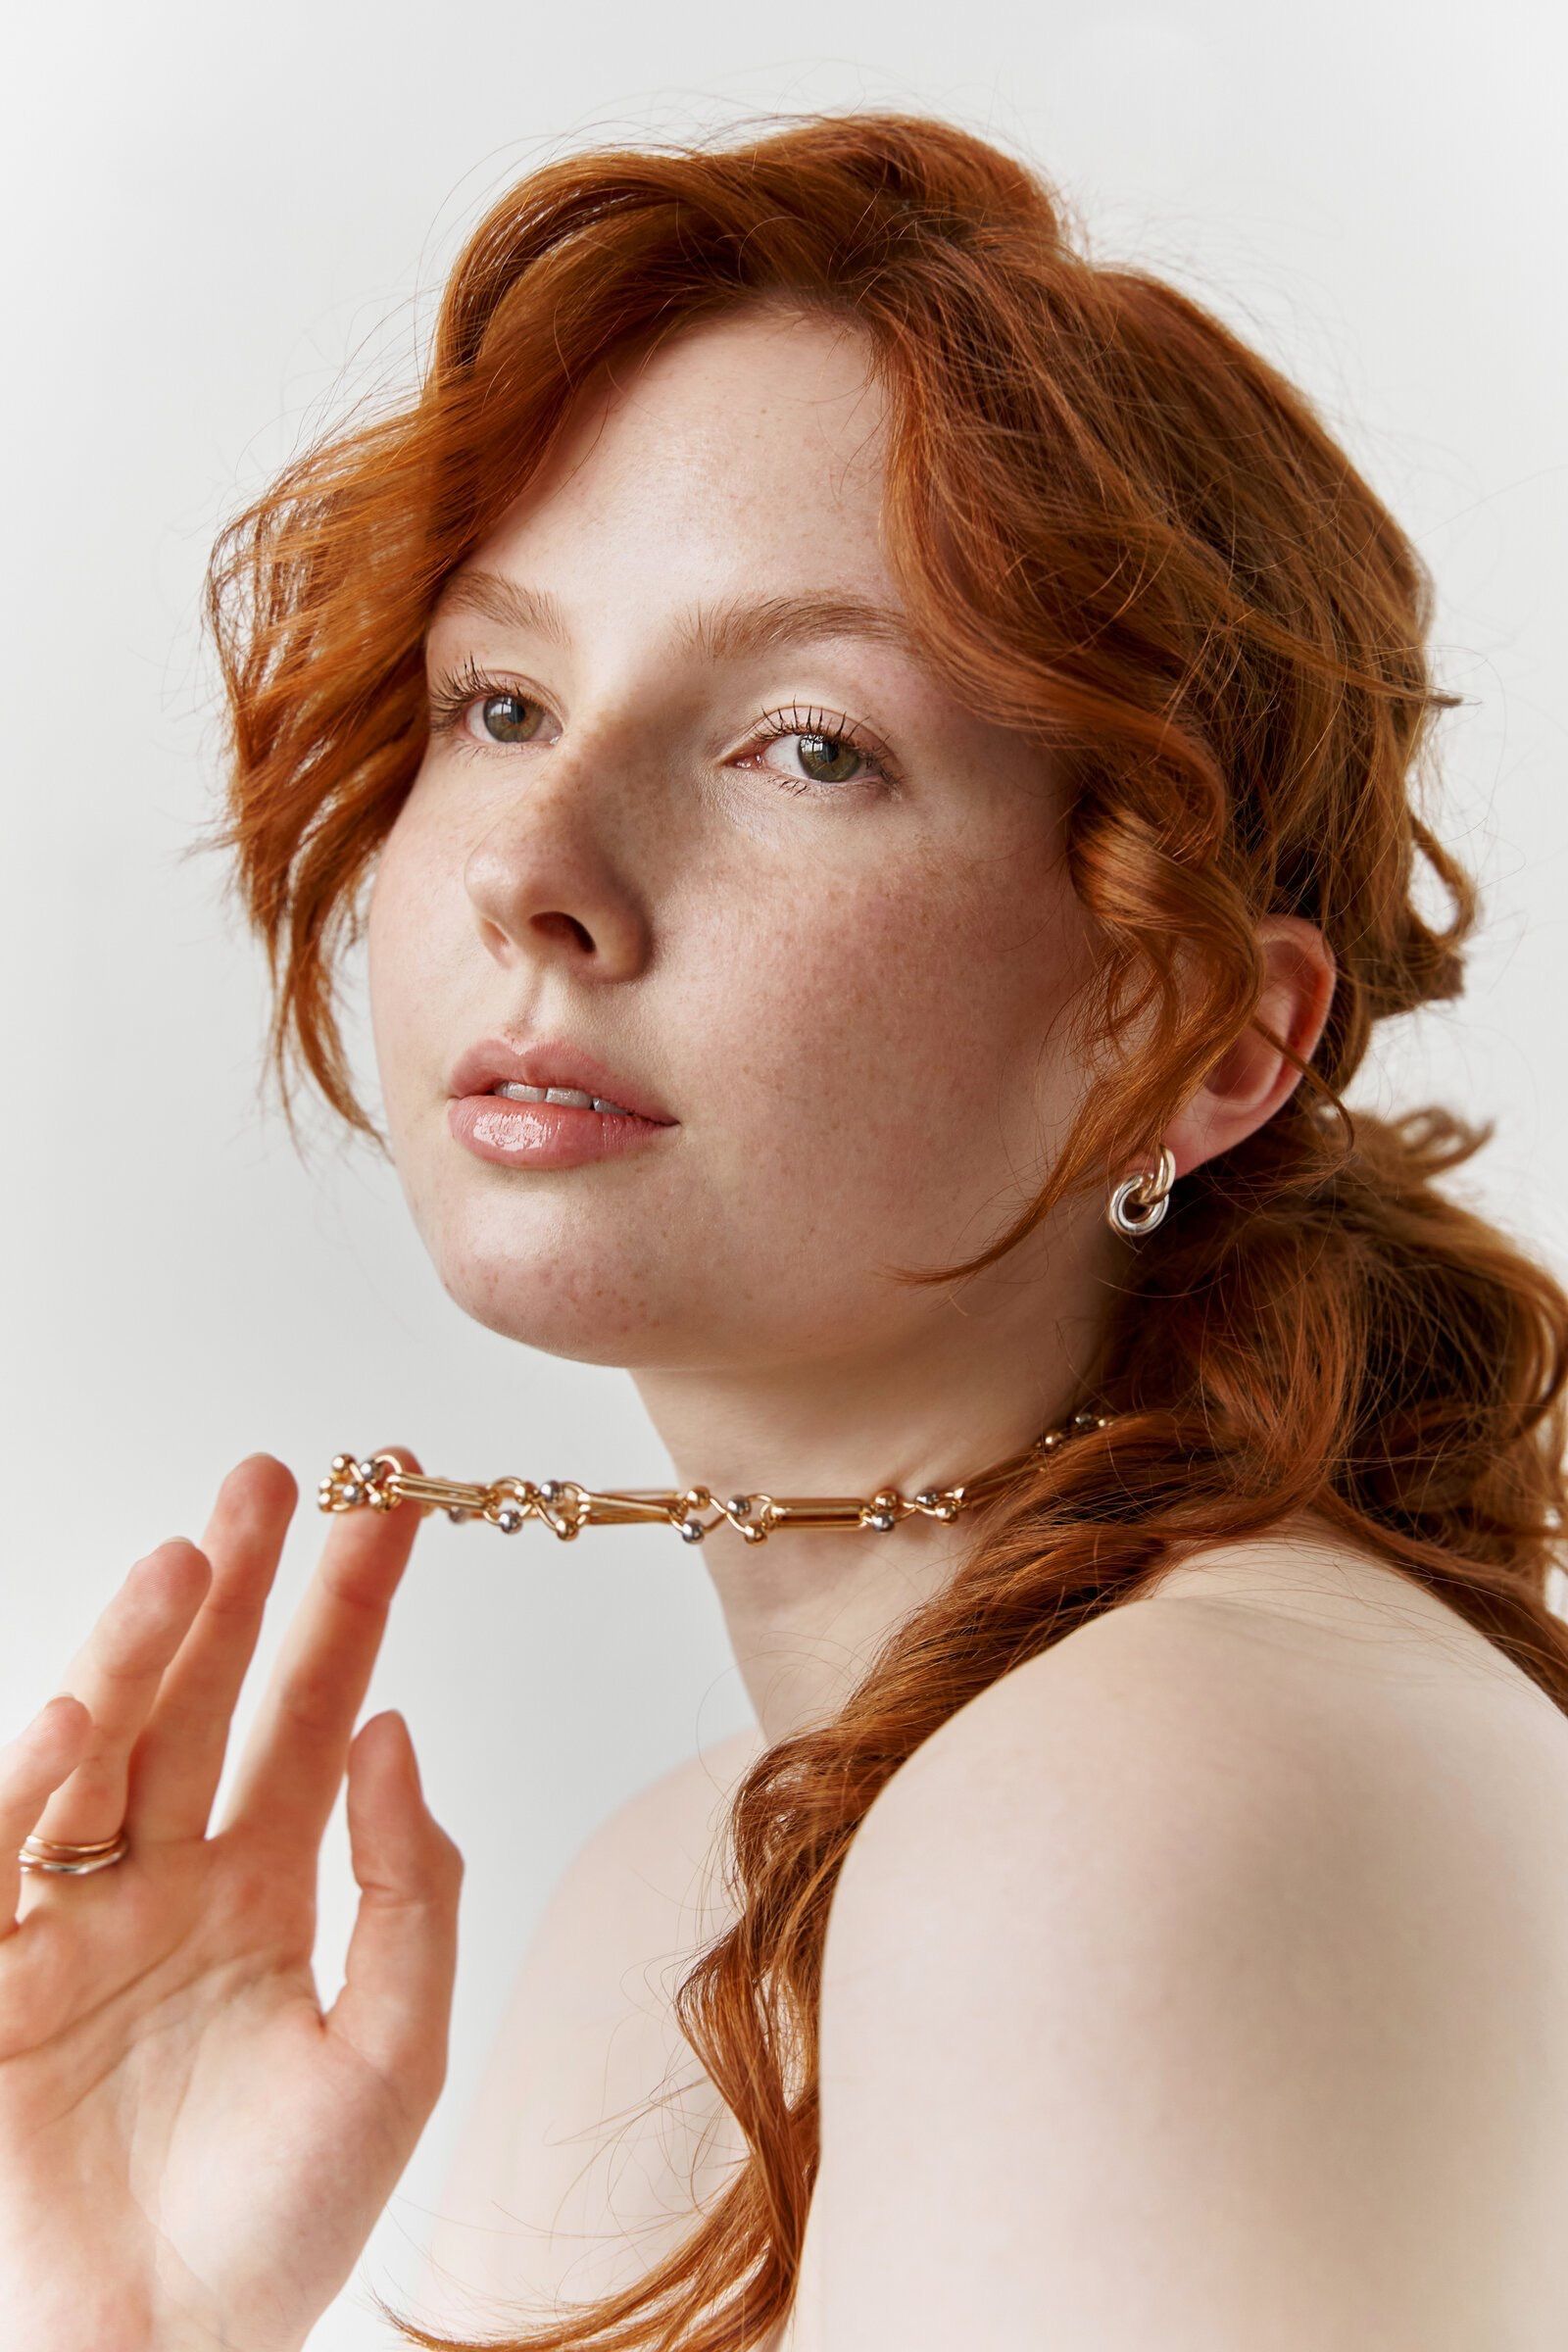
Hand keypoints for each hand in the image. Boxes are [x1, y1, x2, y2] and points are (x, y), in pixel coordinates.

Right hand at [0, 1450, 461, 2351]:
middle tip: (276, 1475)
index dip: (349, 1607)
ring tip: (195, 1554)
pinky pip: (3, 1846)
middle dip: (240, 1586)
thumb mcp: (389, 2052)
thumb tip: (400, 1728)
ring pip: (108, 1746)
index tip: (391, 1504)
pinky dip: (37, 1767)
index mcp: (265, 1895)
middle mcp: (167, 1885)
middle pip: (206, 1700)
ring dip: (145, 1645)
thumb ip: (408, 1888)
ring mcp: (70, 1921)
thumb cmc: (277, 2231)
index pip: (316, 1713)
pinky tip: (96, 1695)